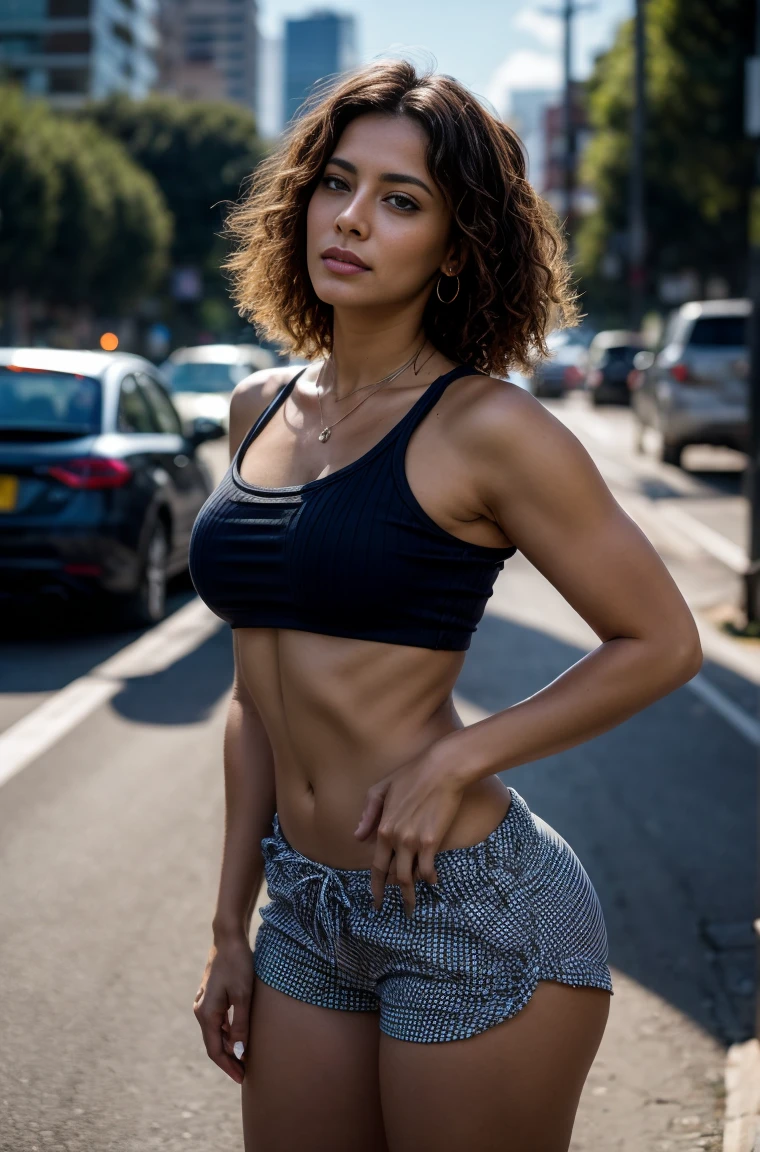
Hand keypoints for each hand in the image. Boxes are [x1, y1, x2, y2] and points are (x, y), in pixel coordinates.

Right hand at [193, 932, 252, 1084]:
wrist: (228, 937)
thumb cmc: (238, 965)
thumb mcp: (243, 996)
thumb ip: (240, 1025)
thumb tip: (238, 1052)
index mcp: (206, 1013)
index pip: (215, 1050)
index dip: (228, 1066)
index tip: (242, 1078)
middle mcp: (200, 1010)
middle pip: (213, 1043)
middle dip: (229, 1059)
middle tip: (245, 1073)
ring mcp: (203, 1001)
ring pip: (215, 1032)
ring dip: (228, 1046)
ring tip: (243, 1057)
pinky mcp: (210, 994)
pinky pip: (216, 1020)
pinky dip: (226, 1032)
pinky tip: (237, 1035)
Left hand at [353, 746, 464, 916]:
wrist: (442, 770)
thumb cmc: (412, 774)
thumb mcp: (381, 789)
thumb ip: (369, 814)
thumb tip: (358, 837)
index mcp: (383, 828)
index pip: (377, 865)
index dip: (375, 886)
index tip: (375, 901)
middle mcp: (396, 839)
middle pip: (393, 876)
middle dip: (393, 896)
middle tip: (397, 911)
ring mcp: (414, 841)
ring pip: (410, 877)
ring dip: (411, 894)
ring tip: (412, 906)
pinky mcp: (433, 841)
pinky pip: (428, 868)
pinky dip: (429, 878)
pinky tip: (432, 883)